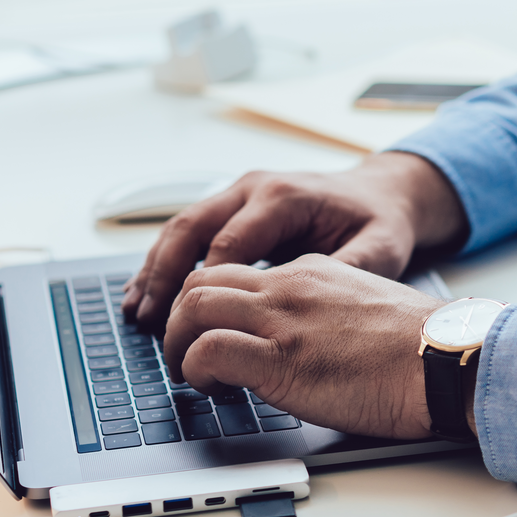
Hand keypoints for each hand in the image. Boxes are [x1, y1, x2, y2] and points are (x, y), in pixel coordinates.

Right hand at [123, 151, 466, 328]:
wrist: (380, 192)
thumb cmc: (379, 221)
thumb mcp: (379, 247)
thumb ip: (350, 270)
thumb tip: (316, 299)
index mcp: (283, 197)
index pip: (229, 244)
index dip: (206, 287)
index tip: (194, 327)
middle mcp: (253, 189)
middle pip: (192, 229)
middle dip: (166, 276)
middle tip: (150, 319)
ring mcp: (238, 194)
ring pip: (181, 228)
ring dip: (155, 269)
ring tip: (136, 311)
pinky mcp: (232, 208)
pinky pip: (189, 233)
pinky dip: (165, 263)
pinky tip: (145, 293)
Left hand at [161, 254, 447, 439]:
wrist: (446, 359)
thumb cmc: (422, 349)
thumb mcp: (366, 311)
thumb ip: (328, 315)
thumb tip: (311, 347)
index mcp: (312, 271)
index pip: (238, 273)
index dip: (214, 305)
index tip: (214, 330)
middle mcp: (289, 286)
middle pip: (201, 281)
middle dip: (180, 317)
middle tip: (185, 350)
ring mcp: (282, 319)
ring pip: (192, 306)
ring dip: (178, 342)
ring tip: (189, 371)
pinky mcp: (279, 358)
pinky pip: (207, 350)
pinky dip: (194, 369)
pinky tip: (212, 389)